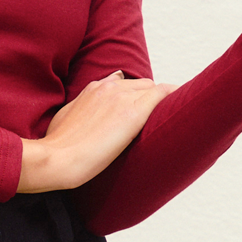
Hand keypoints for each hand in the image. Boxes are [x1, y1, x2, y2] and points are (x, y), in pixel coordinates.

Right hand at [18, 72, 176, 192]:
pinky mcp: (134, 112)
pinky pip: (161, 94)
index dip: (130, 96)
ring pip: (151, 88)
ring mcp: (122, 98)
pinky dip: (173, 95)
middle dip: (146, 97)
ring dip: (158, 99)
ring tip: (172, 114)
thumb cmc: (58, 145)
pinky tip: (183, 101)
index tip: (135, 107)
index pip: (120, 83)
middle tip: (154, 117)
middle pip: (139, 84)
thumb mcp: (66, 117)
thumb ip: (80, 109)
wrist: (58, 157)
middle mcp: (108, 87)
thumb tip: (84, 114)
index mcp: (92, 89)